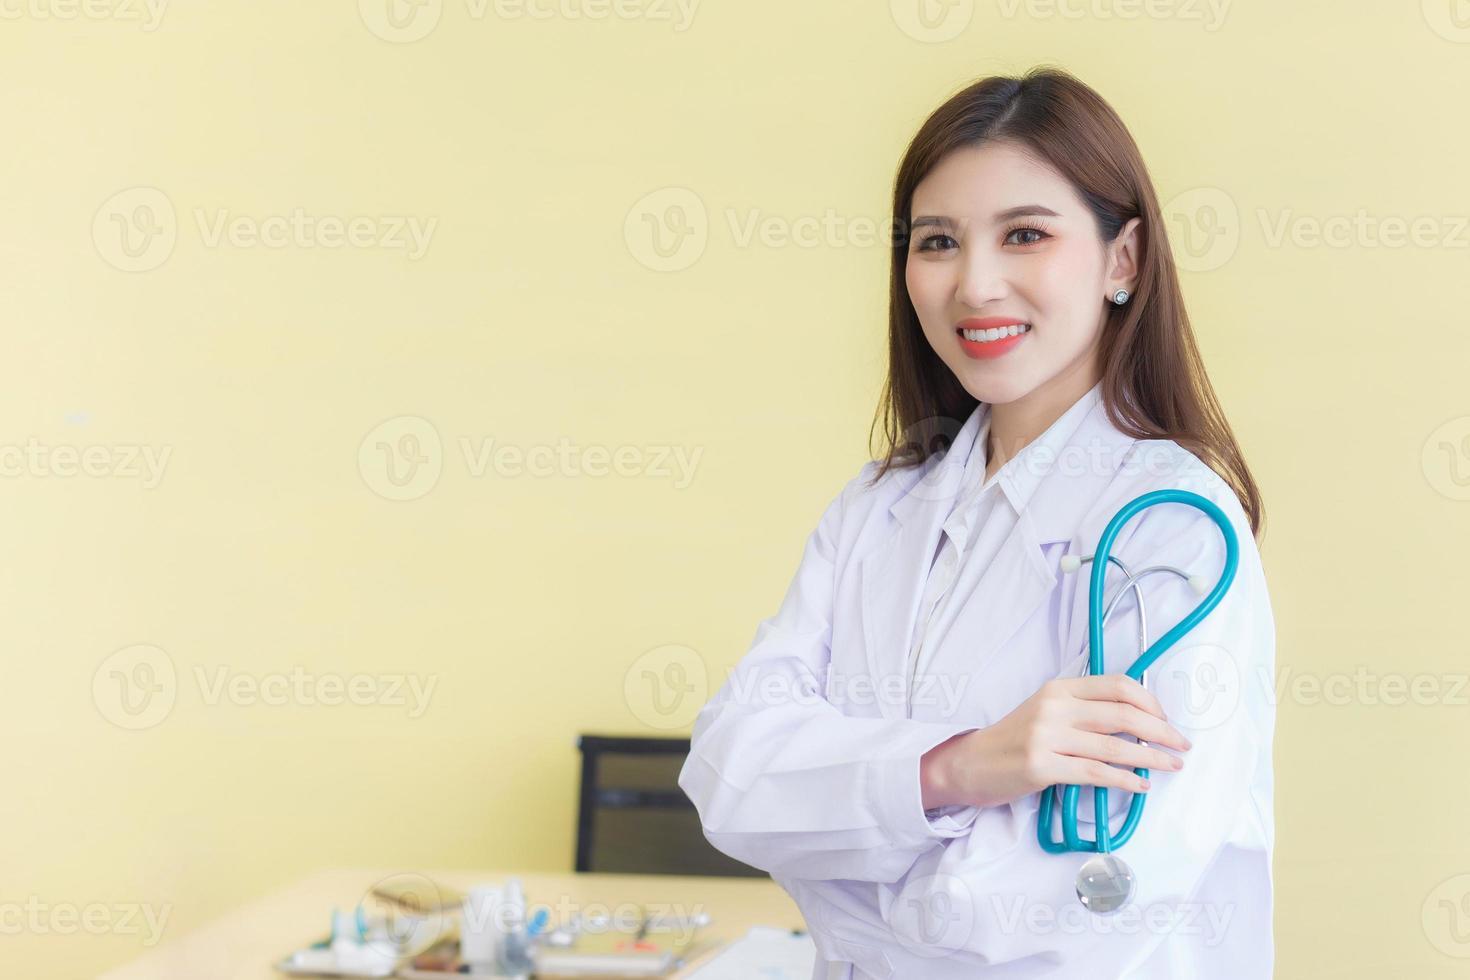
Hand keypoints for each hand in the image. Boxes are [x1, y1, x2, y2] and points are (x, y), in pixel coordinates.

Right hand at [919, 675, 1192, 810]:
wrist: (970, 763)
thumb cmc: (1014, 740)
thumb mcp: (1047, 711)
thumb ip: (1083, 710)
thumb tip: (1136, 719)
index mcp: (1059, 688)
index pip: (1117, 685)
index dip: (1150, 701)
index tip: (1166, 719)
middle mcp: (1054, 707)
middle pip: (1123, 714)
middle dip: (1161, 730)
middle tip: (1182, 744)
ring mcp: (1046, 736)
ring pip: (1114, 745)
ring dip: (1151, 758)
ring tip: (1172, 765)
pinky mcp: (1041, 767)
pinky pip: (1095, 773)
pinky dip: (1124, 779)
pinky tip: (1141, 785)